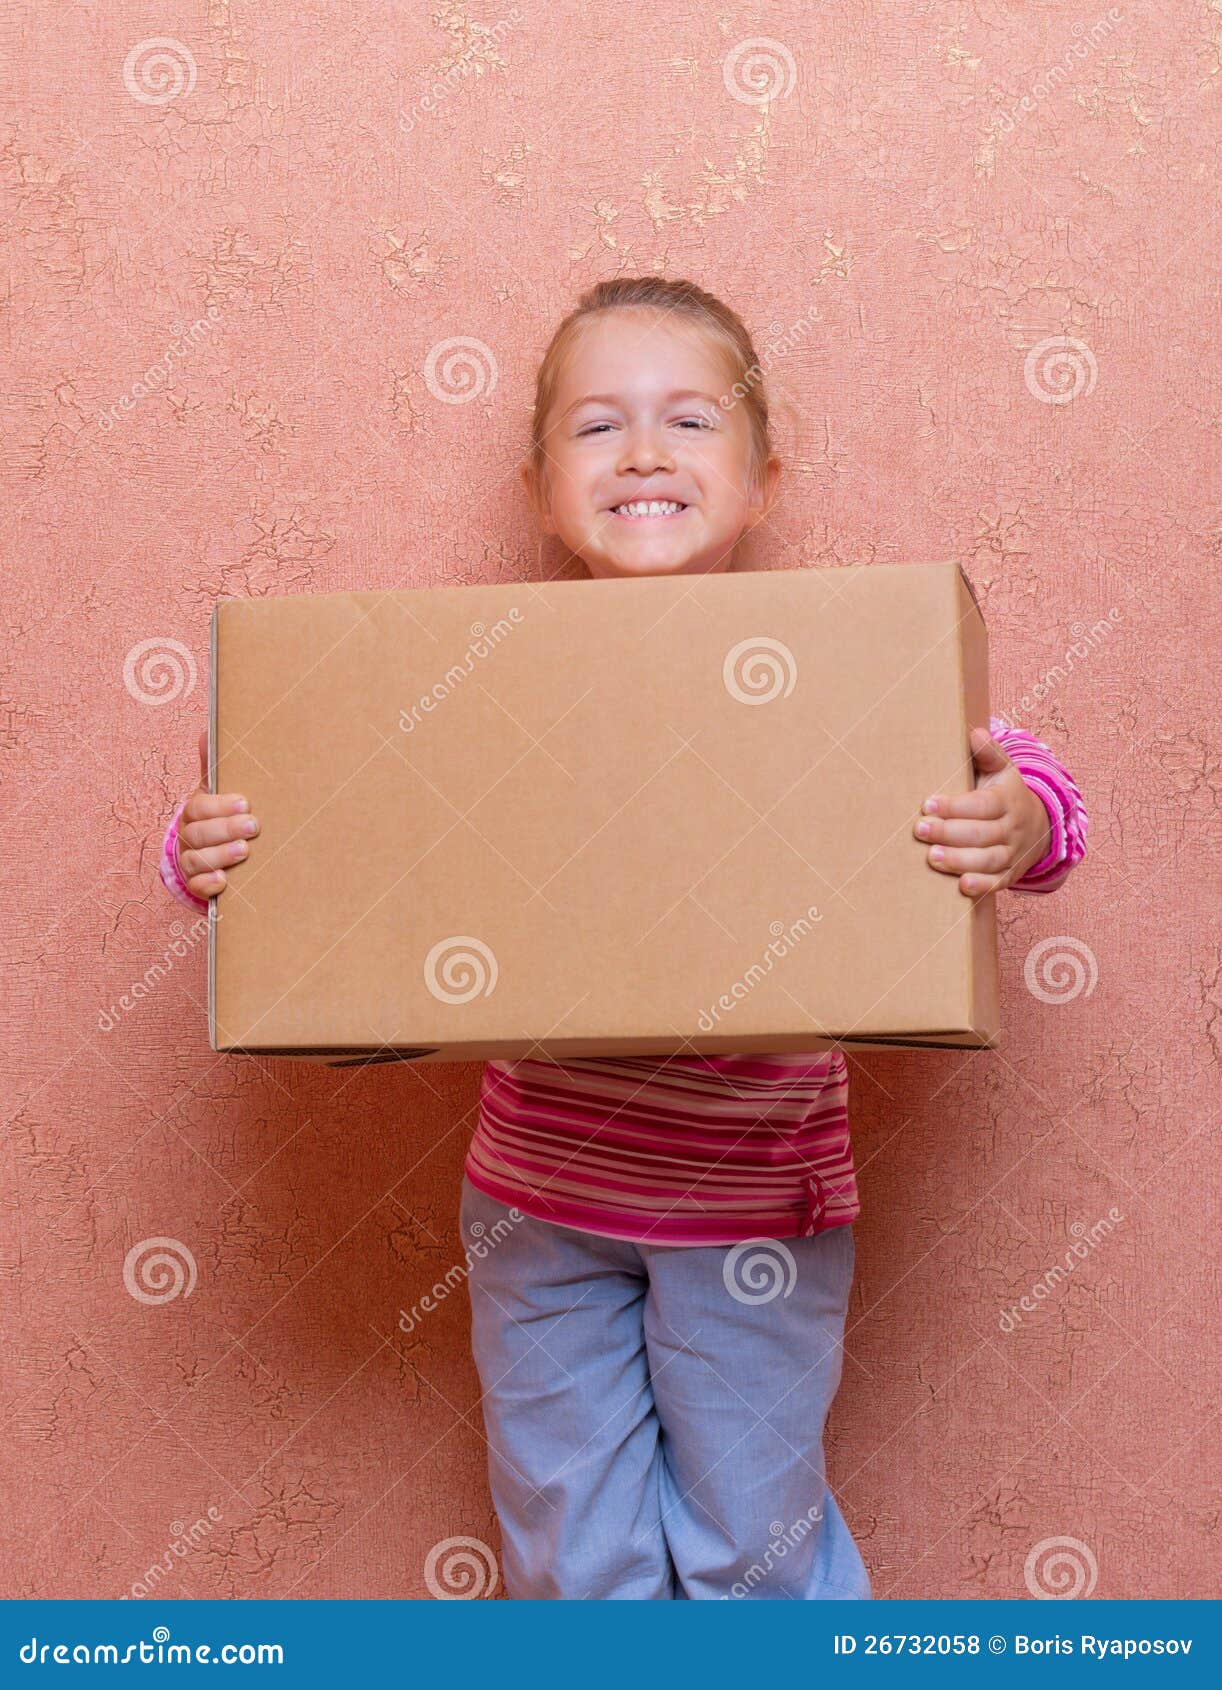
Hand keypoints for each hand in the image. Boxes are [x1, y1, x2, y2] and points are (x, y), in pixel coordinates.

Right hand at [176, 725, 259, 898]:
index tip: (245, 803)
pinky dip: (208, 883)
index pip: (199, 806)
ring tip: (244, 851)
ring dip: (220, 855)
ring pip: (197, 859)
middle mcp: (188, 835)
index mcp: (194, 810)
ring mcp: (189, 860)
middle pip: (199, 833)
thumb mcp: (216, 790)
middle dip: (225, 829)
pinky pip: (196, 886)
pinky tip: (223, 881)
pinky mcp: (195, 883)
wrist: (207, 851)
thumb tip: (208, 729)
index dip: (220, 806)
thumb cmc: (218, 815)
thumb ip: (214, 765)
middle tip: (253, 826)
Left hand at [912, 725, 1050, 897]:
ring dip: (960, 860)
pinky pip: (998, 882)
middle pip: (982, 833)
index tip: (928, 804)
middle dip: (949, 832)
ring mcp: (1013, 853)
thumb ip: (988, 753)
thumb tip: (973, 732)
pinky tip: (961, 885)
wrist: (1039, 825)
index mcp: (1007, 800)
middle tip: (920, 830)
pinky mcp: (1010, 873)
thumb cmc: (1005, 794)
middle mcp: (1012, 828)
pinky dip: (982, 885)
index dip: (955, 806)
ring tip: (932, 857)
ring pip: (989, 859)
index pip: (982, 804)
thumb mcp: (1002, 770)